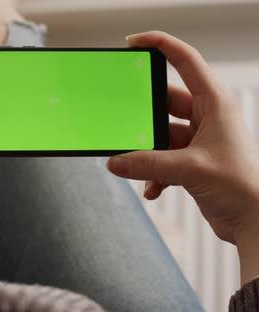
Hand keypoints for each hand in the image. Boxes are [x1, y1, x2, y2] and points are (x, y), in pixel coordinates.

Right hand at [106, 31, 258, 249]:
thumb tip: (113, 162)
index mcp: (214, 103)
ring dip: (146, 154)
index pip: (184, 60)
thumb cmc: (242, 186)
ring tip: (135, 167)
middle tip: (122, 125)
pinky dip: (153, 173)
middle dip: (142, 118)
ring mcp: (199, 139)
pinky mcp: (192, 160)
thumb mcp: (189, 169)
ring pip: (159, 135)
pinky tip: (153, 190)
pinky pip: (162, 158)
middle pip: (163, 103)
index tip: (132, 43)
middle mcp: (207, 116)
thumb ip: (146, 164)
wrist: (256, 222)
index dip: (159, 44)